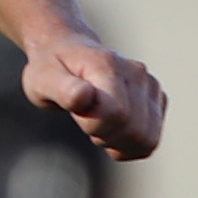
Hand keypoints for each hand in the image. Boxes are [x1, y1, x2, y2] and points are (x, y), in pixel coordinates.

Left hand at [23, 38, 165, 159]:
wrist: (67, 52)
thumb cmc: (51, 70)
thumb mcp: (41, 79)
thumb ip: (61, 89)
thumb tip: (84, 96)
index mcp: (107, 65)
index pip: (117, 114)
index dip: (93, 126)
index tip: (77, 114)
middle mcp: (136, 73)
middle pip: (135, 132)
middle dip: (106, 137)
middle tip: (84, 120)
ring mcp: (150, 85)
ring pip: (147, 139)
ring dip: (118, 143)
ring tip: (97, 124)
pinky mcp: (157, 99)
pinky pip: (150, 140)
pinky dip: (128, 145)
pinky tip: (110, 130)